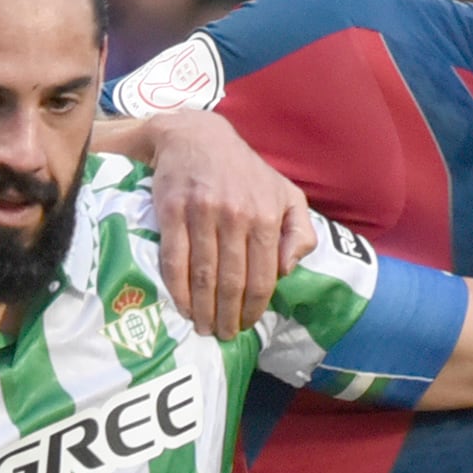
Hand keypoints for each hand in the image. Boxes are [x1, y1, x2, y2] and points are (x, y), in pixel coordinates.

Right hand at [140, 110, 314, 337]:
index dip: (254, 308)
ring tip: (204, 328)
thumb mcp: (287, 193)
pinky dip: (179, 290)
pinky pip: (175, 260)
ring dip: (204, 310)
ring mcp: (202, 213)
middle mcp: (236, 215)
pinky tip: (184, 306)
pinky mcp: (172, 210)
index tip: (246, 326)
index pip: (263, 276)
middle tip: (223, 335)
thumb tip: (288, 269)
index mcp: (266, 215)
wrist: (196, 137)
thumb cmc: (245, 172)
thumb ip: (300, 231)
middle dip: (228, 317)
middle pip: (232, 282)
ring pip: (204, 276)